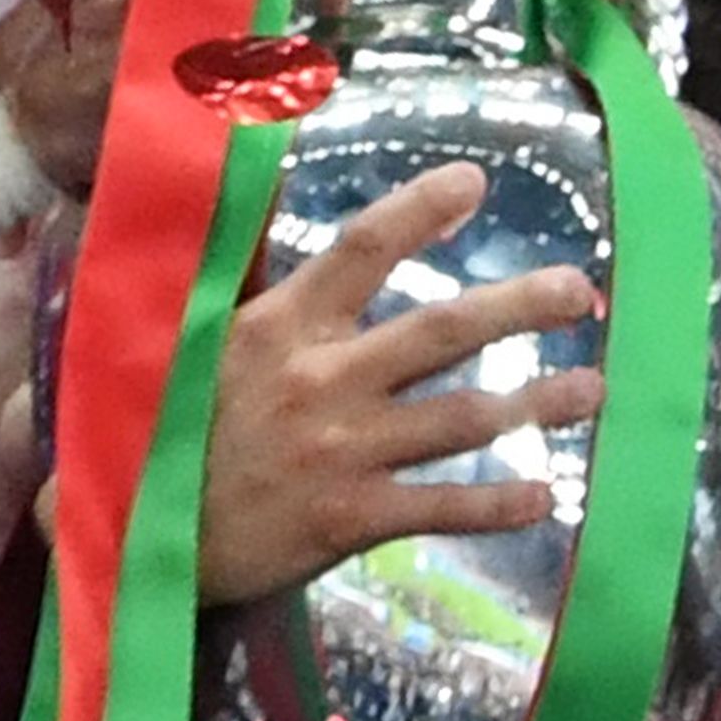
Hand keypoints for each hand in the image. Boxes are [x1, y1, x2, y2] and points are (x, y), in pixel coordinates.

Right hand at [197, 164, 601, 607]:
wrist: (126, 537)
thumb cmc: (158, 433)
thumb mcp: (190, 346)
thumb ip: (246, 293)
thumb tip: (256, 208)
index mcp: (278, 326)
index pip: (359, 250)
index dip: (419, 211)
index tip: (475, 182)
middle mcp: (321, 380)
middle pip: (441, 331)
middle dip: (518, 306)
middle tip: (578, 292)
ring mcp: (342, 452)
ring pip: (462, 418)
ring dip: (536, 403)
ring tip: (593, 390)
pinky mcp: (350, 520)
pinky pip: (442, 507)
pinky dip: (497, 503)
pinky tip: (544, 496)